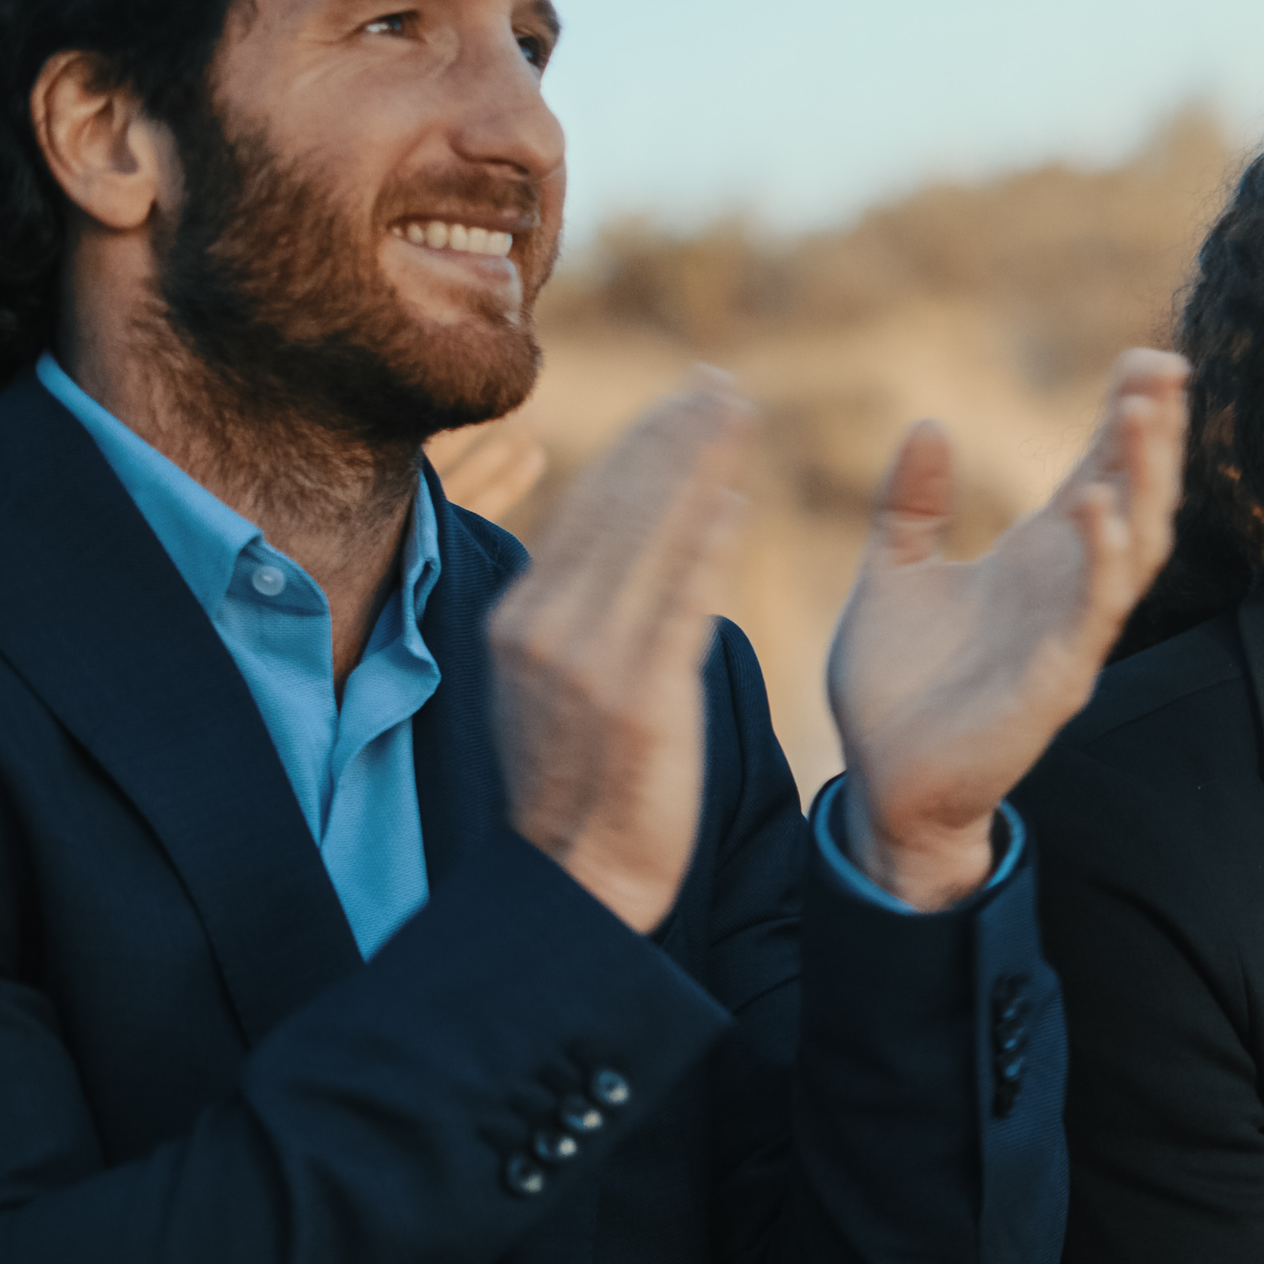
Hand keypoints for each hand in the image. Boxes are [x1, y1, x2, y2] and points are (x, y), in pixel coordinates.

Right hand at [492, 377, 753, 934]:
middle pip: (618, 509)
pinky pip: (675, 606)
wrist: (574, 879)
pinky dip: (702, 547)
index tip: (685, 400)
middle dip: (672, 437)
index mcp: (526, 619)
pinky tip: (732, 500)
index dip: (641, 447)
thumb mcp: (557, 685)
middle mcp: (546, 629)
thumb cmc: (579, 786)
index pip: (590, 511)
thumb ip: (584, 616)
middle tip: (723, 384)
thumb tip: (625, 544)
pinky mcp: (635, 699)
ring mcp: (587, 662)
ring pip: (646, 540)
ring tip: (737, 415)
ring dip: (695, 468)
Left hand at [825, 347, 1187, 906]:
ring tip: (1140, 414)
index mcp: (1037, 559)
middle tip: (1163, 369)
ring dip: (1143, 481)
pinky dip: (1100, 557)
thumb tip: (928, 423)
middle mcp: (1068, 589)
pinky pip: (1095, 612)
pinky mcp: (1058, 679)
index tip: (1147, 360)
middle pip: (1137, 498)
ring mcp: (1071, 633)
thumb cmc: (898, 686)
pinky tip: (1093, 504)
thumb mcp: (894, 573)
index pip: (1101, 473)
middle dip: (1155, 435)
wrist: (884, 783)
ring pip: (1135, 547)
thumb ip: (912, 503)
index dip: (1129, 419)